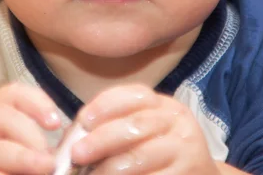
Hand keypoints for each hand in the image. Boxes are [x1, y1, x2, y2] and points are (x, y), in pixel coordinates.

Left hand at [71, 84, 218, 174]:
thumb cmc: (162, 150)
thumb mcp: (148, 128)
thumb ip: (119, 124)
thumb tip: (78, 135)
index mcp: (163, 104)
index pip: (134, 95)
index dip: (106, 105)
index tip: (82, 119)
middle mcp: (177, 121)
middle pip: (135, 125)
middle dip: (102, 139)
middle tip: (77, 153)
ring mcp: (184, 148)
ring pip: (141, 156)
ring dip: (110, 168)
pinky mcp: (186, 174)